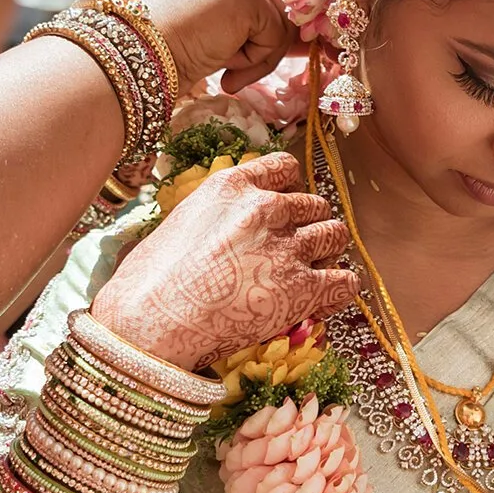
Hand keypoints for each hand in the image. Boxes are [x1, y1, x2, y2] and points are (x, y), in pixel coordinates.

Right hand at [93, 151, 356, 369]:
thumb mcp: (179, 223)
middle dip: (308, 224)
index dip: (289, 190)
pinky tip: (324, 299)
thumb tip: (226, 228)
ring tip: (311, 271)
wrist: (151, 324)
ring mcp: (288, 247)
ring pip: (335, 235)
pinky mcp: (304, 288)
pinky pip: (346, 280)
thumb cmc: (148, 283)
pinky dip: (339, 289)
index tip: (283, 208)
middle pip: (314, 204)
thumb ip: (215, 214)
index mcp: (233, 186)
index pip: (284, 168)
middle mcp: (267, 208)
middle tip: (293, 249)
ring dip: (327, 252)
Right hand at [123, 0, 294, 93]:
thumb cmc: (161, 41)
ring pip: (285, 15)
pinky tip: (224, 68)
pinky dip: (257, 62)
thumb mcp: (210, 9)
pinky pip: (277, 36)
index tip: (290, 35)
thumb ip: (253, 5)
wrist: (126, 55)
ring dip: (263, 52)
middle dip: (284, 30)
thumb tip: (311, 28)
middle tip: (258, 60)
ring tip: (225, 65)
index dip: (287, 2)